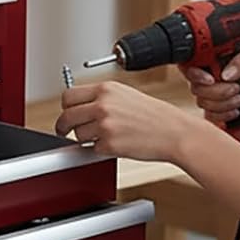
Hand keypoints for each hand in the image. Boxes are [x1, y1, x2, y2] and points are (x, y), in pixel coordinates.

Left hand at [55, 80, 204, 162]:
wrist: (174, 132)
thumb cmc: (155, 116)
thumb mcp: (126, 95)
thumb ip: (101, 98)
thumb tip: (79, 106)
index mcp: (106, 89)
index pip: (68, 96)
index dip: (65, 108)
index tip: (66, 114)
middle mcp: (103, 104)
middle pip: (66, 116)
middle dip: (65, 127)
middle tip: (66, 132)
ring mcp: (105, 124)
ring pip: (77, 135)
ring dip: (86, 139)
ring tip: (105, 137)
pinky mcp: (109, 144)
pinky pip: (92, 150)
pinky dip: (100, 150)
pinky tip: (116, 144)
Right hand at [183, 42, 239, 127]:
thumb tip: (226, 74)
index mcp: (212, 57)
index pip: (190, 65)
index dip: (195, 75)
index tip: (211, 80)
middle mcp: (208, 74)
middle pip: (195, 88)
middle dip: (217, 92)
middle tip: (237, 88)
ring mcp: (211, 92)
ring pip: (202, 103)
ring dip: (223, 104)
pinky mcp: (215, 108)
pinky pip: (208, 116)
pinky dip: (222, 116)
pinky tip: (235, 111)